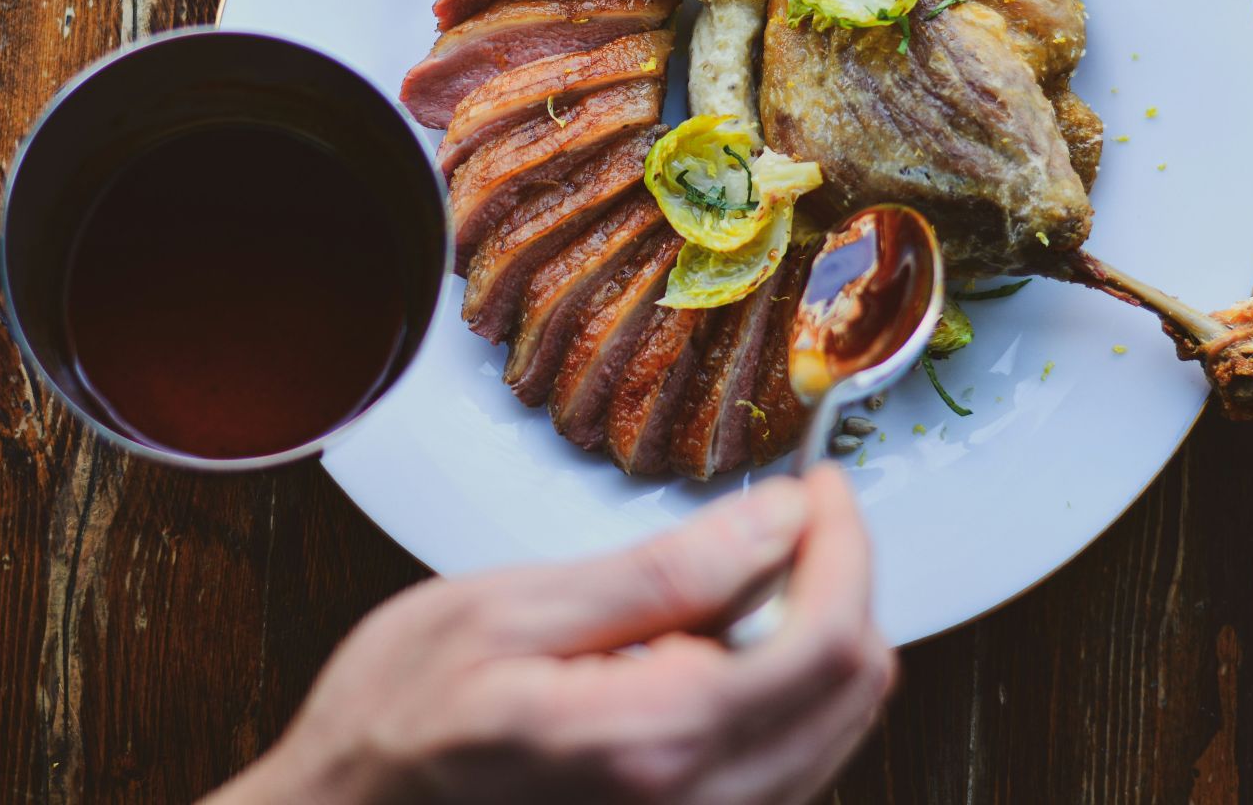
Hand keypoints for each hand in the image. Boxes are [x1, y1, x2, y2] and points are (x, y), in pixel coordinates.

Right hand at [209, 466, 893, 804]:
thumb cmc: (398, 722)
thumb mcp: (510, 612)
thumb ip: (661, 574)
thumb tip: (779, 523)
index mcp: (659, 739)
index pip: (828, 640)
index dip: (844, 545)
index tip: (819, 487)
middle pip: (854, 689)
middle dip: (840, 584)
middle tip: (786, 519)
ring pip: (835, 728)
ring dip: (815, 636)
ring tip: (742, 577)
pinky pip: (791, 764)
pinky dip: (783, 690)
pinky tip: (716, 648)